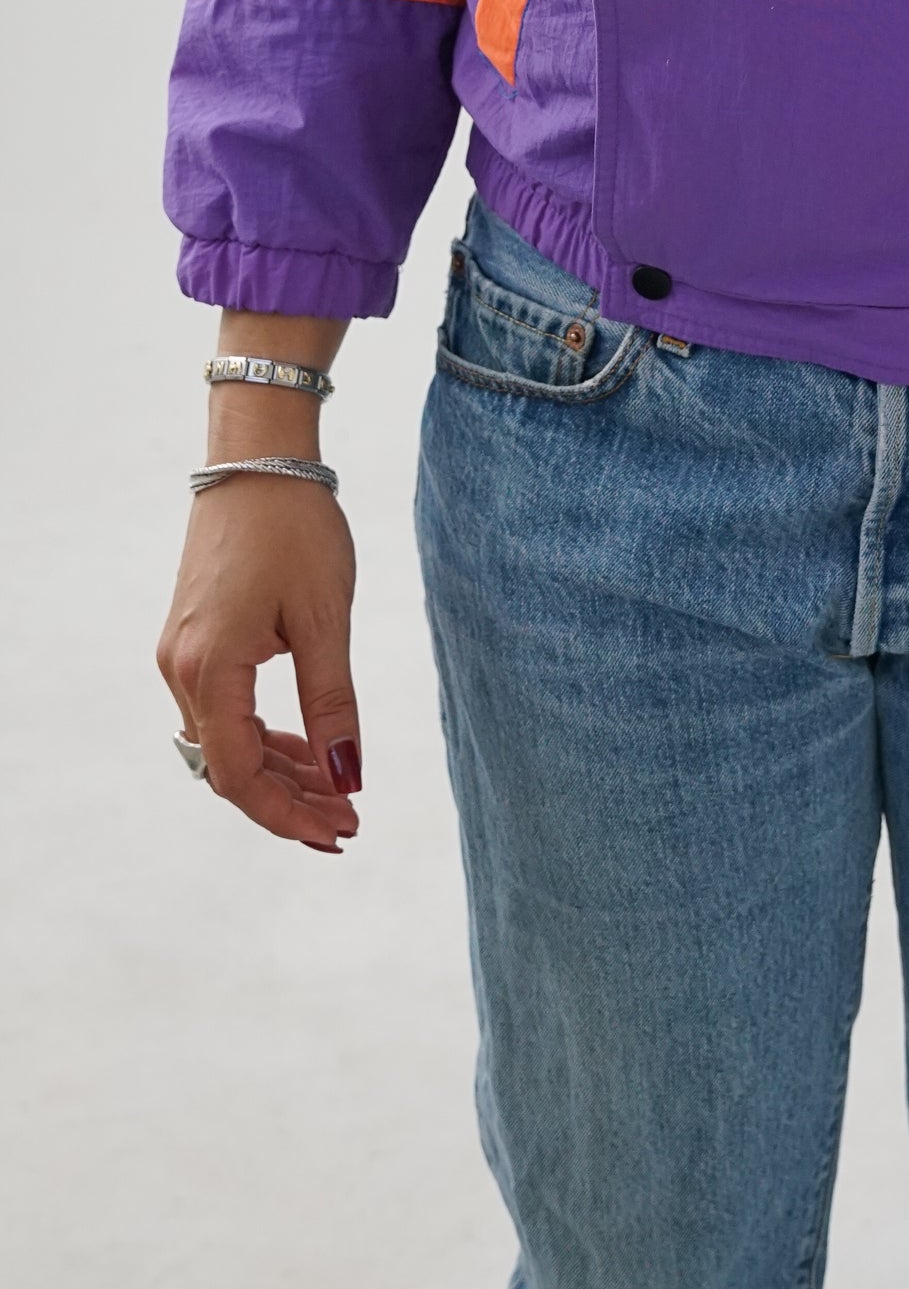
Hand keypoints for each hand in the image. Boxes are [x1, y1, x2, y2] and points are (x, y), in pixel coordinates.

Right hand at [157, 311, 360, 849]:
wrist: (257, 458)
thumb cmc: (295, 527)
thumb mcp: (326, 619)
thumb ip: (333, 704)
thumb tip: (347, 778)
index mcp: (209, 670)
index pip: (240, 776)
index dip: (289, 814)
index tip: (342, 831)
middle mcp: (181, 669)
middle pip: (228, 768)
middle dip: (288, 801)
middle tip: (348, 823)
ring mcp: (181, 654)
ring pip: (225, 741)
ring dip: (278, 770)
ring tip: (335, 791)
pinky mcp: (193, 638)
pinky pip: (222, 710)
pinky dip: (262, 735)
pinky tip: (305, 745)